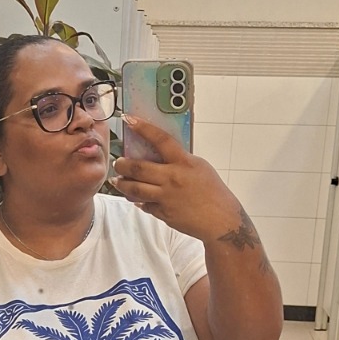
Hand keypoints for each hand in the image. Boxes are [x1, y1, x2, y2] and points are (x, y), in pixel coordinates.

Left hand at [113, 115, 241, 242]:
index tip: (129, 119)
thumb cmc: (214, 192)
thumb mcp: (199, 167)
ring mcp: (166, 197)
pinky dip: (138, 200)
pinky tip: (134, 197)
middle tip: (118, 162)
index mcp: (184, 162)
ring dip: (122, 184)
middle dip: (122, 164)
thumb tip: (161, 154)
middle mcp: (172, 178)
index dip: (143, 128)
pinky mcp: (163, 213)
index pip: (160, 140)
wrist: (221, 220)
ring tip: (117, 181)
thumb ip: (180, 160)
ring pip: (134, 189)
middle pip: (138, 168)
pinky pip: (144, 205)